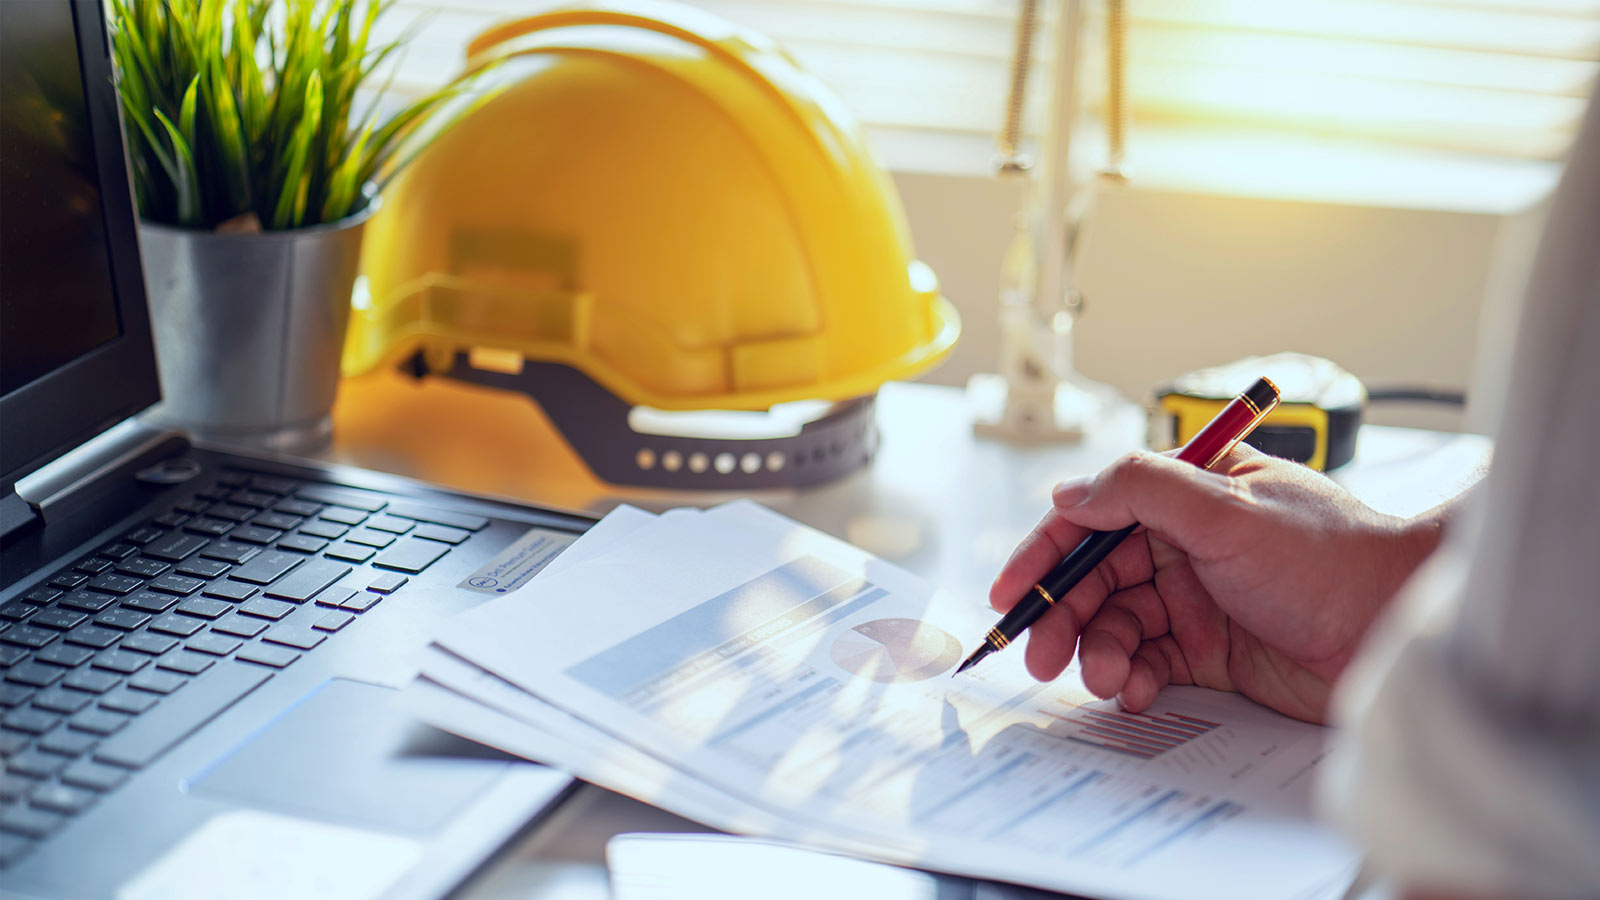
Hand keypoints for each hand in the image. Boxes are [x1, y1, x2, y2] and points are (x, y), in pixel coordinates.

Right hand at [990, 446, 1444, 722]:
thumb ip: (1140, 490)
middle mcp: (1184, 544)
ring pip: (1116, 626)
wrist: (1399, 627)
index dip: (1044, 555)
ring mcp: (1194, 600)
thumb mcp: (1227, 508)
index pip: (1093, 517)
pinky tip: (1137, 691)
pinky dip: (1133, 679)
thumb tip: (1068, 491)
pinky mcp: (1210, 654)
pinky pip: (1148, 664)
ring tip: (1107, 679)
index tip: (1010, 593)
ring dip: (1099, 653)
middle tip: (1039, 655)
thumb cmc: (1332, 556)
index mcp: (1185, 495)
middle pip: (1094, 579)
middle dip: (1062, 617)